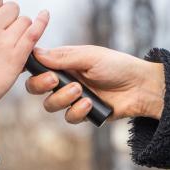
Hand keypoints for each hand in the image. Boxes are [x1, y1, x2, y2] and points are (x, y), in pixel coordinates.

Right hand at [0, 0, 49, 105]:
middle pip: (11, 8)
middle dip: (10, 19)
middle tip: (4, 33)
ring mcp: (4, 41)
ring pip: (24, 20)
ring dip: (21, 29)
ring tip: (13, 42)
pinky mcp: (17, 55)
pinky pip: (35, 31)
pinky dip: (42, 21)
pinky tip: (44, 15)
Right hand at [24, 45, 164, 123]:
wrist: (140, 87)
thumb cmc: (117, 66)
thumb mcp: (89, 57)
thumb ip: (62, 57)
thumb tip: (35, 52)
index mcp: (64, 62)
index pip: (37, 66)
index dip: (30, 69)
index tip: (29, 68)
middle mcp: (65, 80)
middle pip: (36, 88)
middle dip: (40, 85)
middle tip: (54, 80)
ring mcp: (73, 98)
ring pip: (50, 105)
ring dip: (62, 98)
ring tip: (80, 90)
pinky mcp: (83, 113)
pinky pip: (69, 117)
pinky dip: (77, 111)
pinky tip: (90, 103)